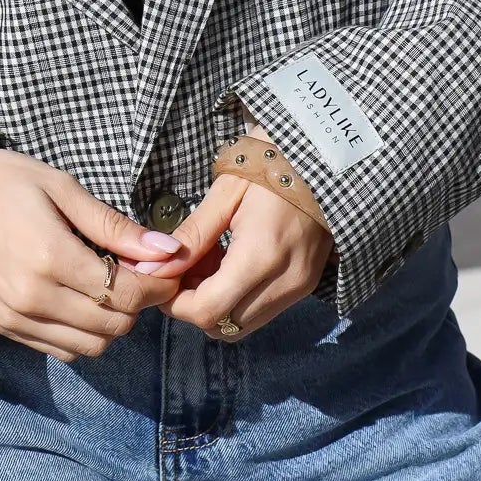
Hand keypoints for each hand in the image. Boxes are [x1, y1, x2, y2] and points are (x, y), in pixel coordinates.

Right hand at [0, 143, 187, 361]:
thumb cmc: (1, 181)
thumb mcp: (60, 187)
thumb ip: (113, 225)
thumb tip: (167, 251)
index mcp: (51, 258)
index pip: (125, 293)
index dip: (158, 285)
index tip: (168, 267)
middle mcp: (34, 298)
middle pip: (114, 326)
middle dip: (138, 302)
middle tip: (140, 271)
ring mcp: (17, 318)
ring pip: (91, 347)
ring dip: (112, 322)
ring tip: (109, 285)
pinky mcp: (6, 328)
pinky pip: (61, 350)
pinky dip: (83, 334)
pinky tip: (81, 300)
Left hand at [122, 128, 334, 341]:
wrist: (324, 153)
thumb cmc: (269, 162)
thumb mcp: (225, 192)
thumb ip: (192, 235)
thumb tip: (156, 268)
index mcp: (261, 256)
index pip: (208, 311)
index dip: (176, 303)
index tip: (163, 276)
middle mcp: (285, 282)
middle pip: (224, 327)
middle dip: (194, 305)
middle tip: (183, 267)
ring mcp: (300, 287)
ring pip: (243, 324)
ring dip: (217, 304)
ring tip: (208, 261)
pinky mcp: (307, 284)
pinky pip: (263, 310)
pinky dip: (239, 298)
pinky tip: (231, 262)